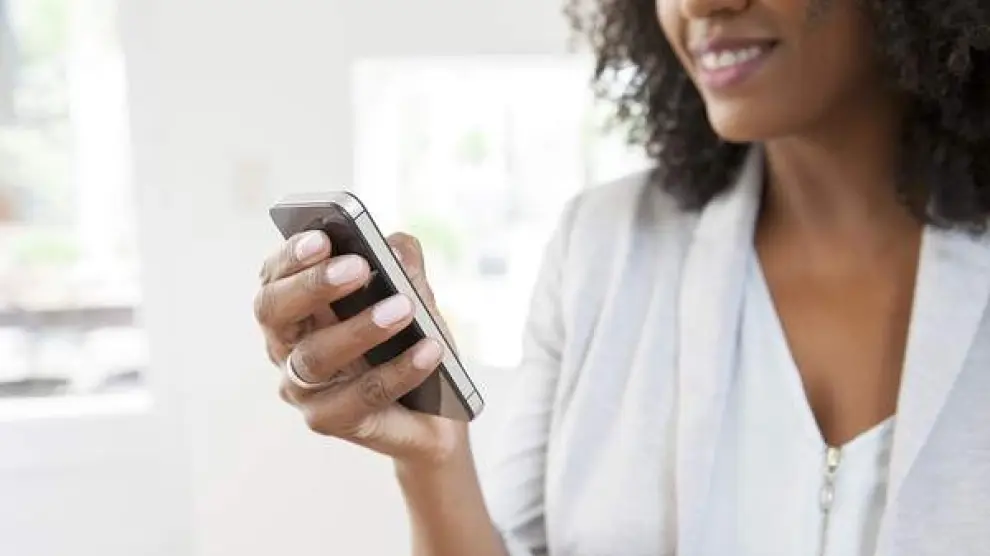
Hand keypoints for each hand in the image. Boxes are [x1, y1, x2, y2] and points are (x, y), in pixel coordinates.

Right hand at [254, 231, 468, 465]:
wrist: (435, 411)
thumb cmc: (410, 341)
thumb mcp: (414, 295)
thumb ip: (404, 266)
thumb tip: (396, 247)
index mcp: (296, 305)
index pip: (275, 275)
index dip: (292, 255)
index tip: (322, 237)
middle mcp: (286, 344)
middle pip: (274, 310)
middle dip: (313, 284)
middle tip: (358, 267)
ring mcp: (301, 387)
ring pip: (314, 356)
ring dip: (360, 329)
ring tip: (404, 307)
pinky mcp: (327, 420)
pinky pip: (359, 396)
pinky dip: (398, 371)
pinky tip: (429, 350)